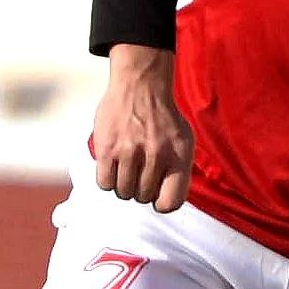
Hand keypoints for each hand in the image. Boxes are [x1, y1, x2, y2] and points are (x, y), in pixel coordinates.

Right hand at [90, 44, 191, 210]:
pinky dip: (108, 180)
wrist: (140, 85)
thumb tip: (165, 201)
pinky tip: (112, 167)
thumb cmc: (162, 117)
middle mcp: (156, 155)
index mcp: (178, 156)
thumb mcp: (183, 141)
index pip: (171, 202)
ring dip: (123, 185)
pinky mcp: (107, 148)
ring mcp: (130, 152)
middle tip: (138, 173)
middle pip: (143, 198)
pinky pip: (105, 183)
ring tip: (125, 169)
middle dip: (140, 190)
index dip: (161, 202)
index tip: (156, 193)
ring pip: (123, 192)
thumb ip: (178, 171)